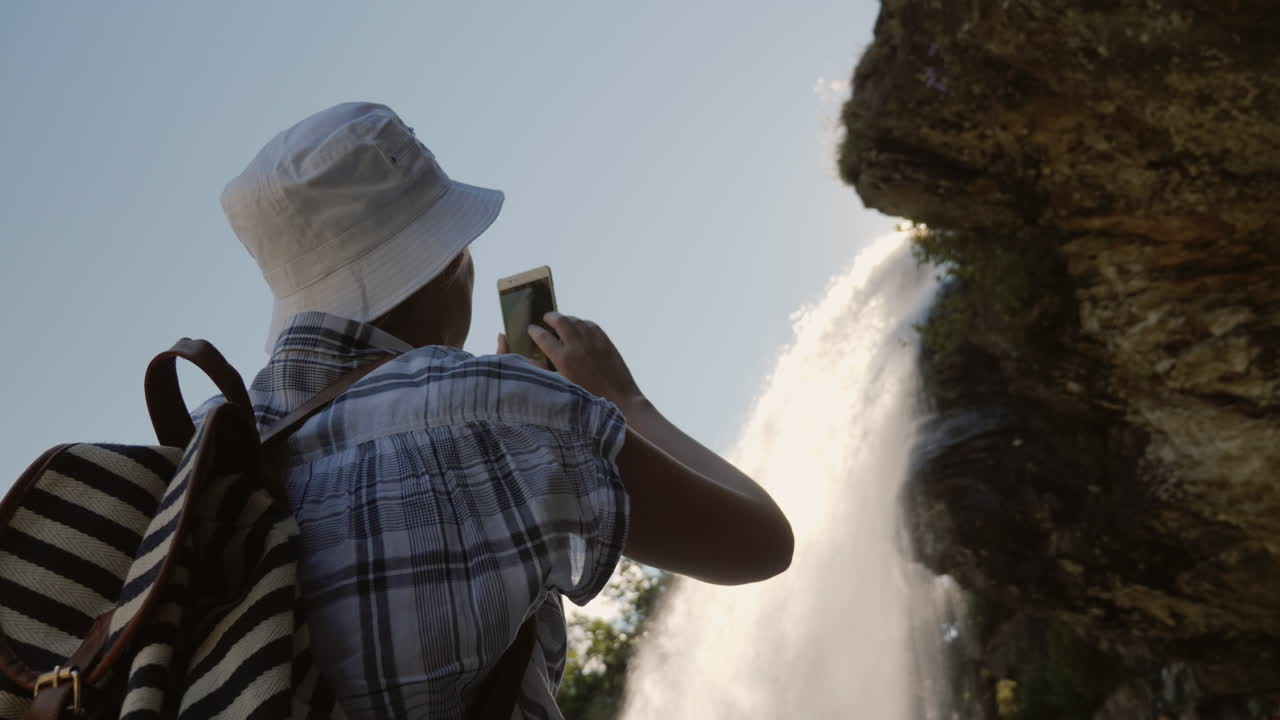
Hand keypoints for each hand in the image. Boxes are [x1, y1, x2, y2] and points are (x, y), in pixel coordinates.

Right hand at [528, 312, 644, 407]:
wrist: (619, 398)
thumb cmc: (588, 397)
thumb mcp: (563, 387)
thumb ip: (546, 372)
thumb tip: (531, 360)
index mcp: (564, 358)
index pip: (544, 338)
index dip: (535, 331)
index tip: (530, 328)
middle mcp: (577, 345)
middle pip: (560, 321)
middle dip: (550, 317)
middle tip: (546, 318)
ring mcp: (593, 340)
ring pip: (576, 320)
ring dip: (566, 318)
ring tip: (561, 321)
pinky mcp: (605, 340)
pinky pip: (590, 324)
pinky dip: (581, 323)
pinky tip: (579, 326)